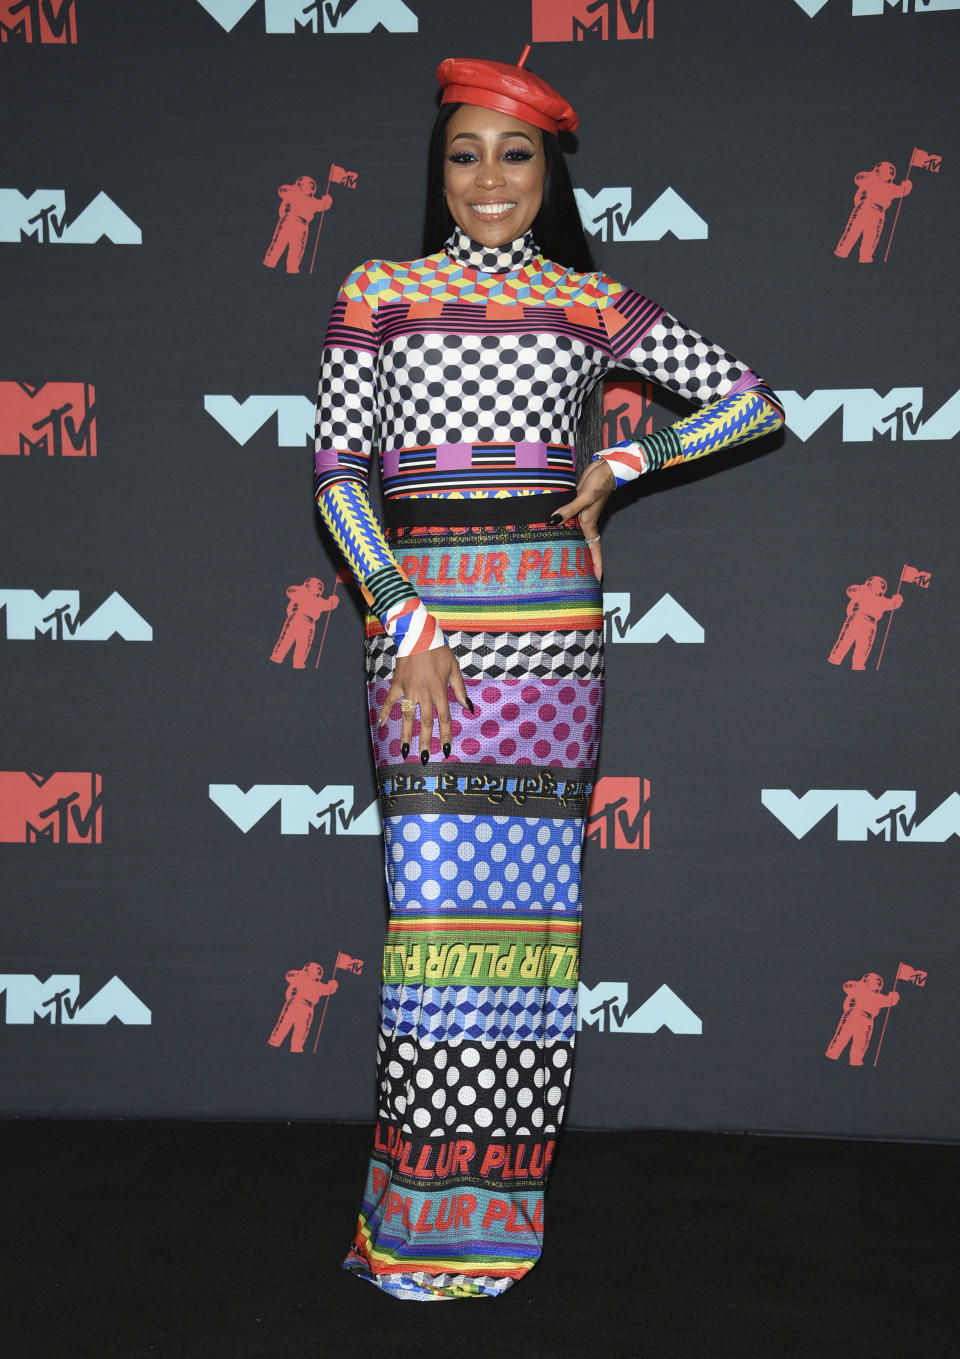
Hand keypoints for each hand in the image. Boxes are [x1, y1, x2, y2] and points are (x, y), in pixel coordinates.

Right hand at [378, 644, 469, 762]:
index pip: (444, 718)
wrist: (419, 636)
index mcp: (439, 691)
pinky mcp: (397, 684)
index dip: (445, 735)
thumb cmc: (438, 651)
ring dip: (406, 734)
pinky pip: (389, 702)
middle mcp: (424, 694)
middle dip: (426, 742)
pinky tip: (380, 726)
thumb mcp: (454, 669)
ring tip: (404, 750)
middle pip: (426, 722)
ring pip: (408, 717)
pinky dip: (384, 713)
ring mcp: (409, 690)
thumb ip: (460, 690)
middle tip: (425, 758)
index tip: (445, 749)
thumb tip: (468, 707)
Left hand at [550, 458, 615, 580]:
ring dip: (568, 544)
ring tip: (558, 559)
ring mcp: (580, 514)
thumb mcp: (584, 497)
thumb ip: (569, 509)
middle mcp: (585, 522)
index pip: (594, 550)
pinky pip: (567, 519)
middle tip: (573, 577)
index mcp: (589, 524)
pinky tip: (552, 529)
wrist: (604, 469)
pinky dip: (561, 525)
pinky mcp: (575, 505)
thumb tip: (554, 521)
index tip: (597, 579)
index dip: (596, 565)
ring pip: (572, 534)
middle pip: (582, 546)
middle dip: (581, 561)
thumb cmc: (600, 484)